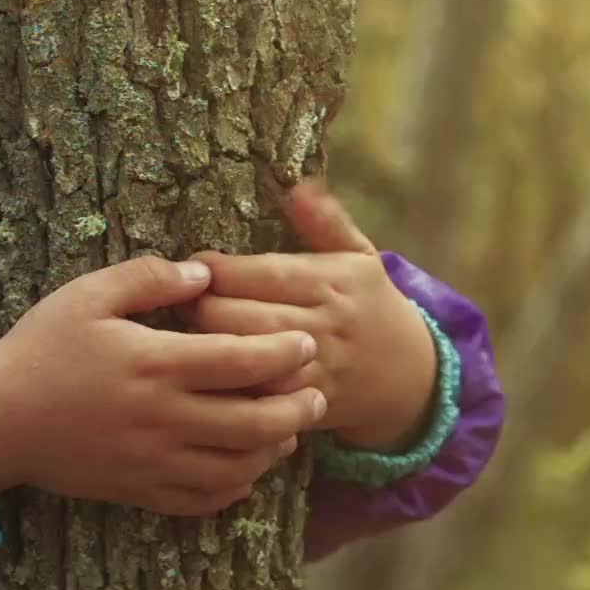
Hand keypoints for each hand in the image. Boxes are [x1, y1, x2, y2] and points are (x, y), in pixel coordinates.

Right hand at [0, 256, 324, 516]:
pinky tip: (244, 467)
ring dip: (274, 449)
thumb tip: (203, 274)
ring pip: (239, 467)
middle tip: (317, 394)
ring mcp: (154, 461)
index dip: (286, 353)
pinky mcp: (140, 491)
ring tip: (287, 429)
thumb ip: (148, 278)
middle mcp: (164, 418)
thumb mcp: (87, 295)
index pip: (244, 362)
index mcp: (156, 364)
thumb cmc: (41, 349)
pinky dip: (237, 487)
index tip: (306, 344)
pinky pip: (205, 500)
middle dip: (299, 408)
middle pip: (257, 422)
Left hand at [182, 180, 437, 453]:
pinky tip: (208, 376)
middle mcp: (323, 324)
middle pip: (245, 318)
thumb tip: (297, 185)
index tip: (194, 265)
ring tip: (185, 336)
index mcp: (330, 281)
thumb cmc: (370, 304)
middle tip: (179, 302)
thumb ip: (326, 221)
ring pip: (247, 361)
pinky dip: (231, 389)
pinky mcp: (307, 405)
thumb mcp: (359, 256)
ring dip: (209, 349)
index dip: (219, 270)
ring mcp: (316, 368)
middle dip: (203, 309)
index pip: (263, 274)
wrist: (411, 375)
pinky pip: (260, 400)